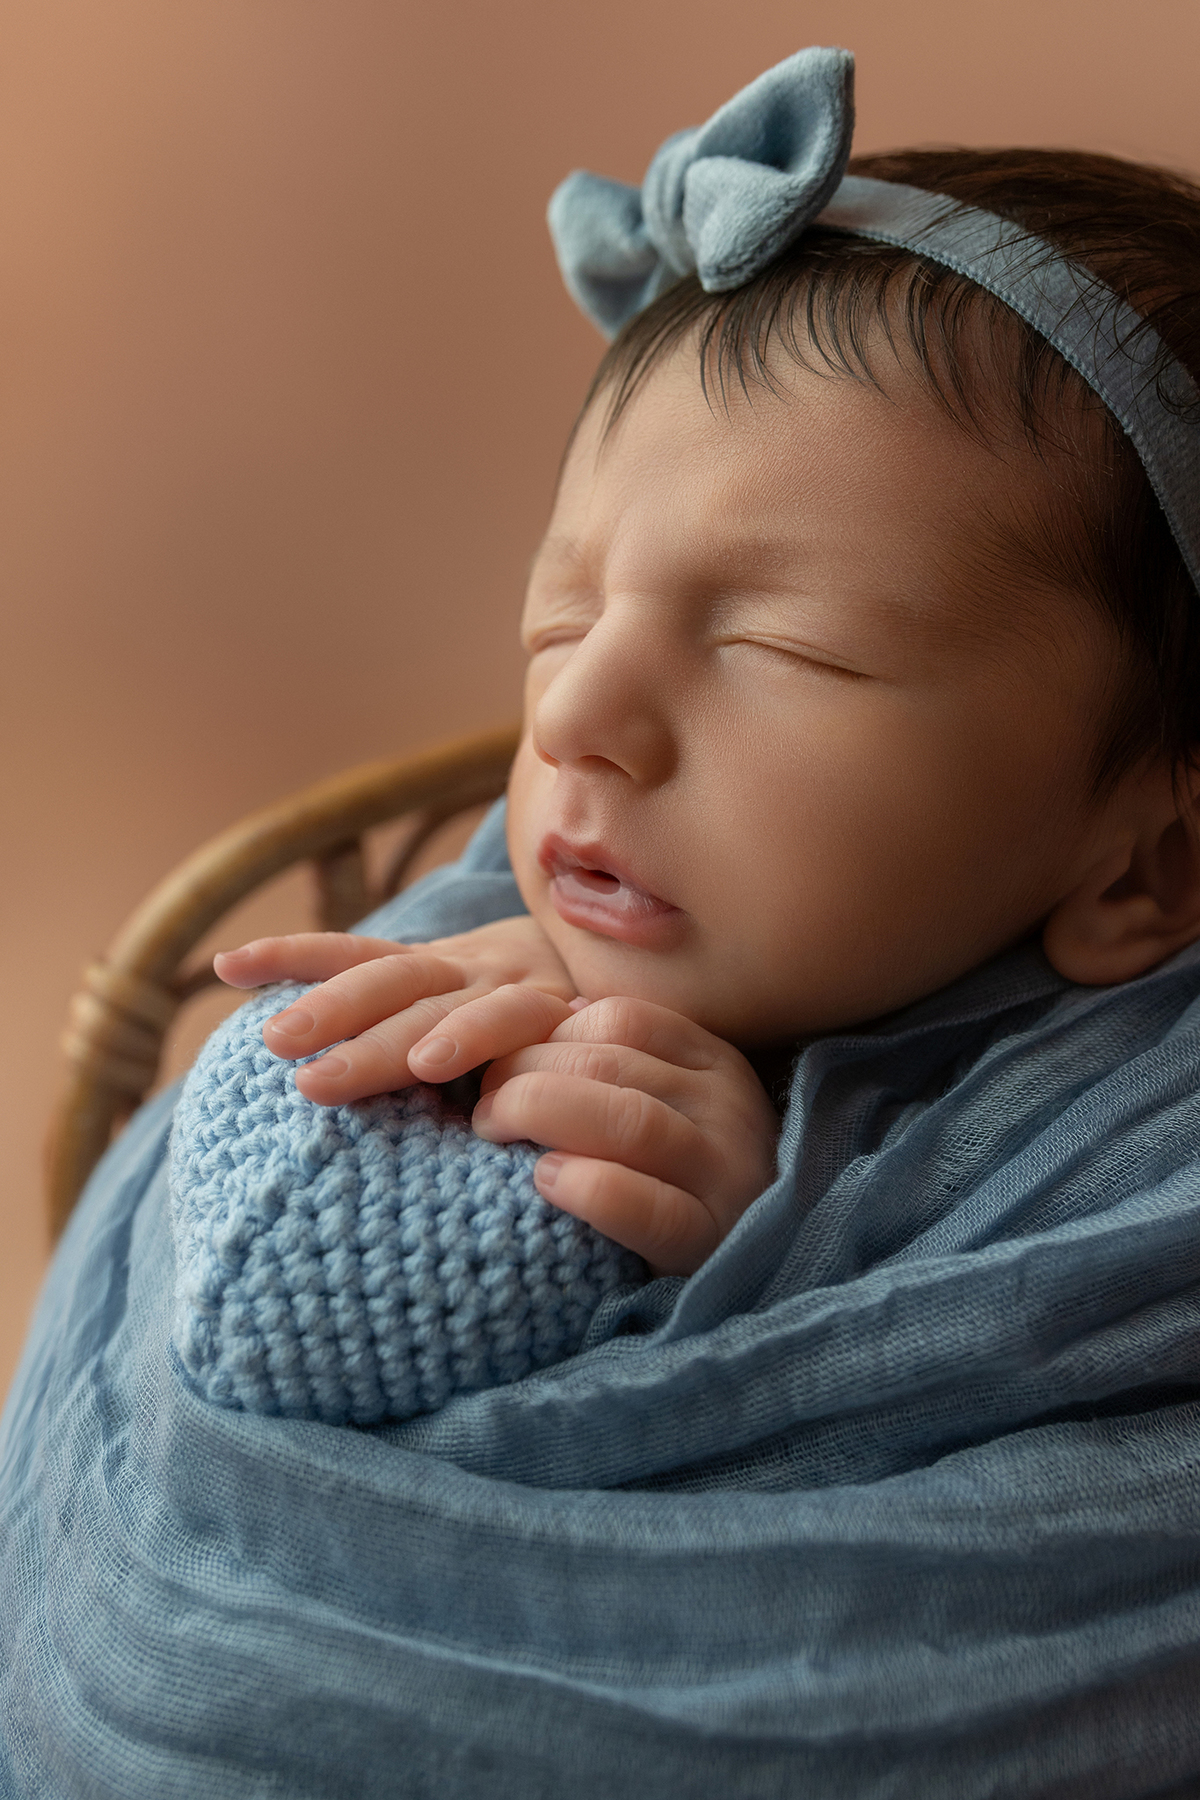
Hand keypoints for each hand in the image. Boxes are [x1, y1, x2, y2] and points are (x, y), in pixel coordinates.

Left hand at [213, 916, 576, 1104]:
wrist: (656, 1009)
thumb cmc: (549, 1032)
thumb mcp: (479, 1025)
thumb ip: (422, 1036)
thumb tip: (323, 1073)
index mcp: (444, 966)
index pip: (361, 953)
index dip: (295, 955)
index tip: (227, 966)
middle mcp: (475, 965)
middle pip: (390, 977)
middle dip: (328, 1007)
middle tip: (274, 1042)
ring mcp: (519, 984)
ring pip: (438, 1004)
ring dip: (379, 1040)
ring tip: (323, 1080)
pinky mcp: (564, 1013)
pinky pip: (514, 1022)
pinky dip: (471, 1038)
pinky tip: (433, 1066)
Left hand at [472, 995, 779, 1275]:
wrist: (742, 1274)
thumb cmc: (674, 1181)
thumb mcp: (660, 1106)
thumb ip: (612, 1063)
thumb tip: (546, 1016)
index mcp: (712, 1062)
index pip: (620, 1020)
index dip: (545, 1035)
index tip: (499, 1066)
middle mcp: (728, 1107)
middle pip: (610, 1063)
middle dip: (525, 1076)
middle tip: (483, 1108)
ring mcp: (727, 1172)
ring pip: (628, 1120)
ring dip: (541, 1115)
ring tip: (494, 1134)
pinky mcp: (710, 1239)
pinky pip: (645, 1206)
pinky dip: (587, 1187)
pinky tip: (544, 1182)